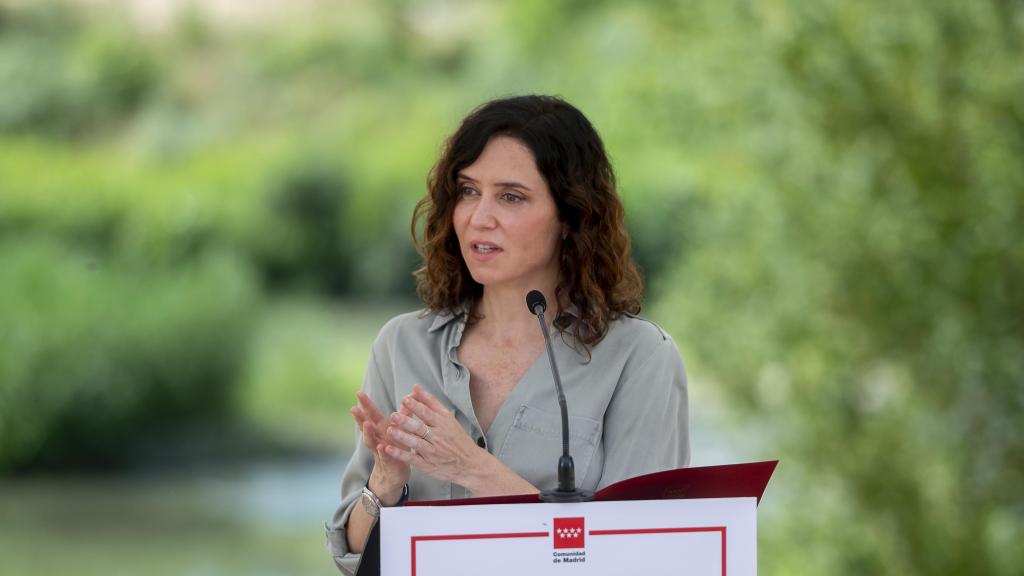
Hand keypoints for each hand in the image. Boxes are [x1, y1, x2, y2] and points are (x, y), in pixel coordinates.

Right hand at [351, 390, 409, 504]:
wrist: (394, 473)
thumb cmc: (398, 447)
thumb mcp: (400, 429)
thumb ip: (404, 413)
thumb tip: (410, 395)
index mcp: (381, 429)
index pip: (371, 414)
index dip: (365, 404)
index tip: (358, 392)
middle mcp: (377, 438)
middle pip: (367, 426)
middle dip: (360, 417)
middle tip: (354, 408)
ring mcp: (380, 450)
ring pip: (372, 441)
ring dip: (368, 433)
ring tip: (367, 424)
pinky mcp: (388, 461)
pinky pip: (384, 456)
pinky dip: (382, 451)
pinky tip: (381, 447)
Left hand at [384, 384, 483, 484]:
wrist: (470, 463)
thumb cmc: (458, 439)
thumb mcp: (449, 418)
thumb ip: (431, 403)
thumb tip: (415, 388)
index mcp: (444, 423)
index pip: (428, 412)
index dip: (416, 406)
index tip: (405, 399)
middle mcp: (438, 436)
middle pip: (420, 427)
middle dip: (407, 421)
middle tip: (394, 415)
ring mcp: (433, 451)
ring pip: (416, 443)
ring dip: (402, 437)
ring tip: (391, 430)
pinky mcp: (428, 465)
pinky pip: (412, 459)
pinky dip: (401, 454)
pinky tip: (389, 449)